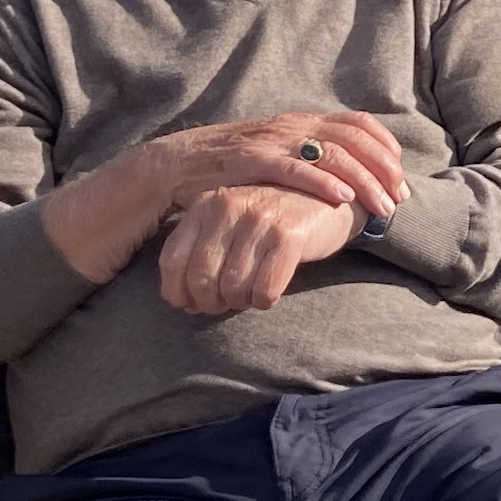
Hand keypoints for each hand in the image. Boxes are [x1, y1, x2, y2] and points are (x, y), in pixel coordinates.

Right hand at [145, 110, 405, 222]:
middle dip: (383, 168)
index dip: (384, 146)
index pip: (356, 123)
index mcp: (301, 122)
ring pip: (333, 154)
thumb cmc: (229, 168)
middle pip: (354, 138)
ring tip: (383, 206)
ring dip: (364, 181)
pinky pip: (295, 169)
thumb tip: (344, 178)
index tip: (400, 173)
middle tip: (400, 196)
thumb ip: (305, 159)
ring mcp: (273, 142)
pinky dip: (324, 182)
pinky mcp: (252, 161)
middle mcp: (292, 126)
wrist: (174, 165)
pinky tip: (343, 200)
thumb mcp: (274, 155)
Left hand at [158, 182, 364, 316]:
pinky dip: (265, 301)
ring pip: (233, 288)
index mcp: (205, 206)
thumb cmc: (271, 221)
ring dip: (241, 302)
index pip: (172, 261)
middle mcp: (228, 207)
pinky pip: (265, 289)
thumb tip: (179, 298)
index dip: (178, 292)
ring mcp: (259, 219)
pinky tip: (270, 293)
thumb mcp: (228, 224)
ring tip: (251, 294)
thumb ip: (201, 251)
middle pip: (201, 279)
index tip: (193, 304)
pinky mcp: (289, 234)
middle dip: (211, 303)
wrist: (329, 197)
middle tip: (227, 304)